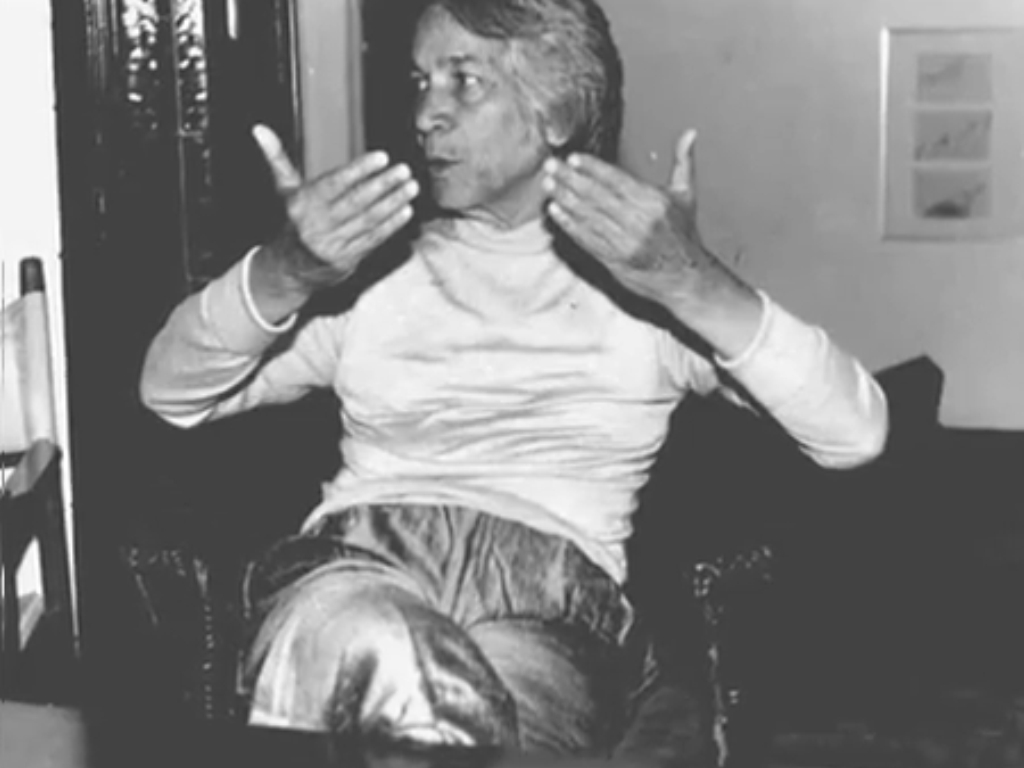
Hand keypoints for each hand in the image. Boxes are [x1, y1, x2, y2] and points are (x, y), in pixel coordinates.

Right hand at [253, 124, 419, 291]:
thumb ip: (277, 159)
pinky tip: (406, 211)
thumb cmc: (292, 221)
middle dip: (383, 185)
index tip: (382, 157)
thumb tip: (259, 129)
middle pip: (356, 202)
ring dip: (393, 203)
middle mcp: (318, 224)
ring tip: (411, 187)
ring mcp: (334, 244)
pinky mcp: (348, 260)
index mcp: (303, 203)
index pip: (336, 183)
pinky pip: (373, 239)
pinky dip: (391, 226)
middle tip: (404, 170)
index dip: (360, 170)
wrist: (288, 269)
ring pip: (368, 220)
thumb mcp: (284, 191)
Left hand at [543, 130, 727, 310]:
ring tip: (548, 185)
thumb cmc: (683, 236)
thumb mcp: (686, 196)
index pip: (617, 180)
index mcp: (654, 203)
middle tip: (551, 166)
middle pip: (597, 196)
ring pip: (589, 217)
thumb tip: (689, 133)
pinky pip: (587, 239)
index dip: (592, 168)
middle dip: (570, 179)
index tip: (573, 158)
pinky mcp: (614, 260)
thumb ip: (682, 163)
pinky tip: (556, 213)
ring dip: (565, 199)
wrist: (686, 278)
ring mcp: (625, 243)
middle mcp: (639, 222)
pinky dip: (569, 225)